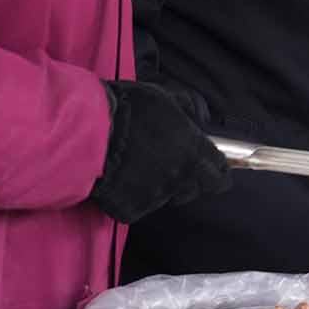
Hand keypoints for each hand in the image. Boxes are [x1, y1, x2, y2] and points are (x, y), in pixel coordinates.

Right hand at [92, 81, 233, 222]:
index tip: (212, 168)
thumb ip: (185, 109)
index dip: (218, 171)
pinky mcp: (131, 210)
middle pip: (197, 189)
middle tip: (175, 167)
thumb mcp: (163, 98)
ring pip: (168, 198)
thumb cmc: (126, 109)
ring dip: (162, 188)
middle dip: (192, 181)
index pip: (220, 173)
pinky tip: (122, 182)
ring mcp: (156, 197)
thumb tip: (195, 115)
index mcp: (194, 153)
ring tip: (142, 170)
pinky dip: (133, 199)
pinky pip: (139, 208)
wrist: (87, 133)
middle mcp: (180, 178)